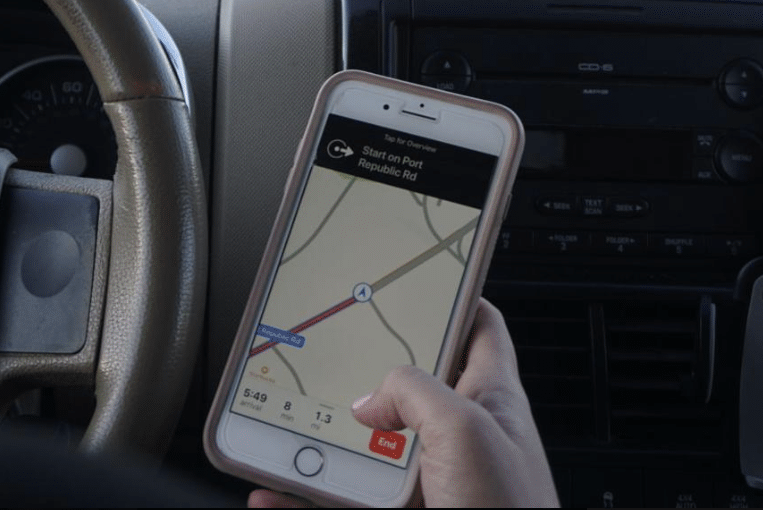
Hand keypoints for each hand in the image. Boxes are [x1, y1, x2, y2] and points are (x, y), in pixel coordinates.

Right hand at [247, 299, 558, 507]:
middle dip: (363, 372)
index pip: (478, 328)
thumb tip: (371, 397)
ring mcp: (429, 486)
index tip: (413, 275)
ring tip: (283, 423)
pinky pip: (341, 501)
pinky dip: (300, 500)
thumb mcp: (466, 430)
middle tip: (324, 352)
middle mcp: (459, 439)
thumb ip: (415, 391)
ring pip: (365, 451)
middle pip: (405, 387)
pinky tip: (271, 495)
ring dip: (323, 440)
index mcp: (490, 401)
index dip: (453, 295)